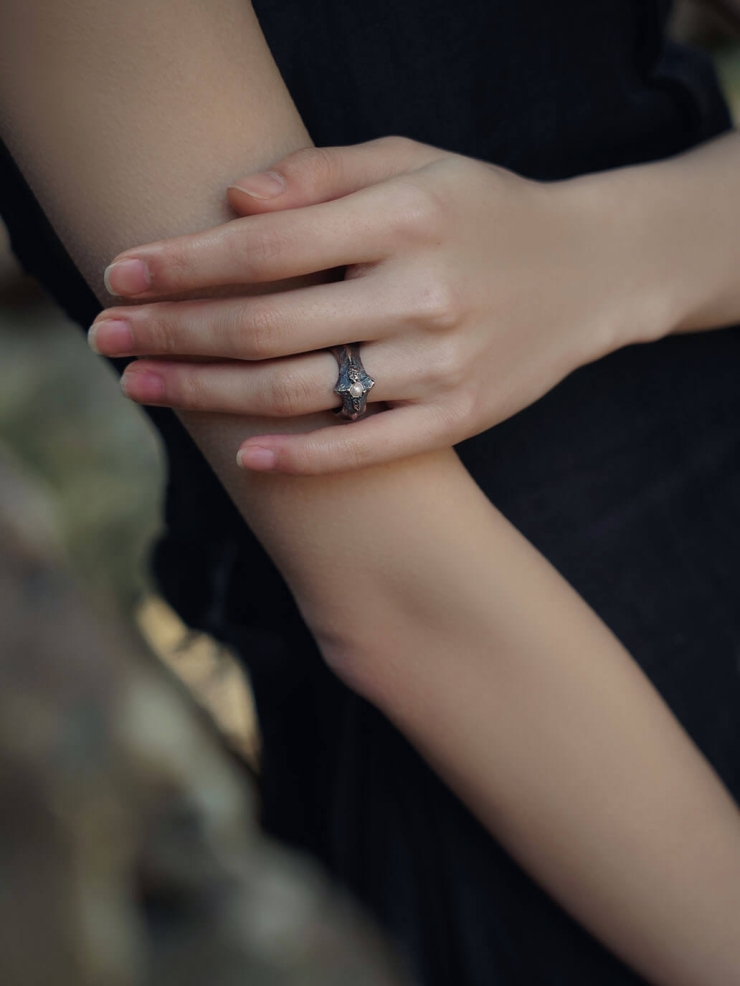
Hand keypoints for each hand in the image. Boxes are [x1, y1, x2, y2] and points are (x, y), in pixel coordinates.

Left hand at [90, 136, 643, 473]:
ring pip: (303, 390)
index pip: (266, 246)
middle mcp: (424, 292)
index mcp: (407, 217)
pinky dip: (303, 458)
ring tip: (144, 390)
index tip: (120, 276)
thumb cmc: (486, 211)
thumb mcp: (416, 164)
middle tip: (104, 340)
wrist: (590, 271)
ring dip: (210, 395)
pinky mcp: (460, 415)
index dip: (183, 264)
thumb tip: (235, 202)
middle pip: (267, 323)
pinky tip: (245, 459)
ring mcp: (443, 362)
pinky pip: (369, 446)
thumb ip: (324, 174)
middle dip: (173, 334)